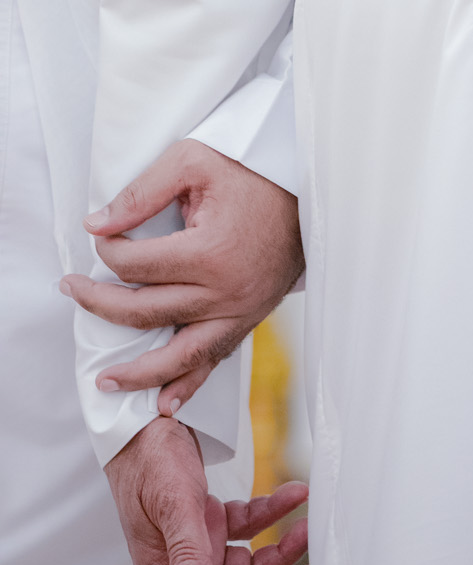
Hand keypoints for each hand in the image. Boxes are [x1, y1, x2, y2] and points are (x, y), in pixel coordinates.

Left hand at [62, 140, 303, 410]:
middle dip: (99, 303)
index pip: (136, 265)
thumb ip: (142, 193)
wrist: (310, 188)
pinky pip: (215, 359)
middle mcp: (223, 290)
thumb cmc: (250, 171)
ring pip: (178, 354)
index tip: (100, 238)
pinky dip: (188, 384)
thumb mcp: (193, 162)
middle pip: (145, 312)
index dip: (108, 251)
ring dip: (138, 371)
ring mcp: (239, 310)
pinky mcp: (249, 318)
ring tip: (104, 380)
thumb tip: (95, 225)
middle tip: (71, 290)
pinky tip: (164, 402)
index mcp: (209, 251)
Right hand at [105, 414, 309, 564]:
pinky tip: (294, 494)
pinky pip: (248, 524)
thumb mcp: (172, 505)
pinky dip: (272, 511)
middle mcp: (184, 562)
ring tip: (308, 523)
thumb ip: (185, 552)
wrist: (142, 419)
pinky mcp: (209, 516)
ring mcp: (199, 540)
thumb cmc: (147, 460)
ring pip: (249, 561)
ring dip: (281, 547)